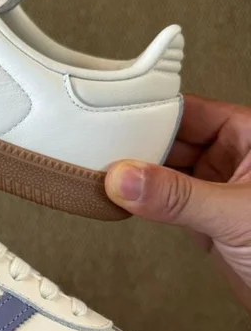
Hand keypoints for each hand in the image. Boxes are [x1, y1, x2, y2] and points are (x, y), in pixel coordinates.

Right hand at [105, 94, 250, 308]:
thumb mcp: (238, 215)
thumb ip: (178, 196)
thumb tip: (124, 178)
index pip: (191, 111)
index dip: (151, 113)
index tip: (109, 117)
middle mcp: (235, 157)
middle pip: (172, 139)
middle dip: (136, 145)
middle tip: (94, 149)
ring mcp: (219, 188)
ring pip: (166, 171)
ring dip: (136, 175)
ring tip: (99, 173)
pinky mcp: (207, 218)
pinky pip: (167, 200)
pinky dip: (143, 201)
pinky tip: (120, 198)